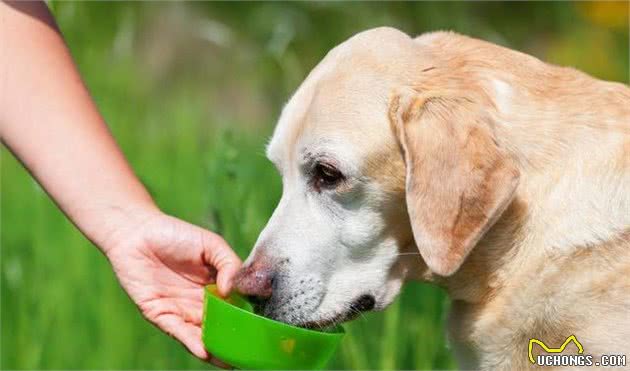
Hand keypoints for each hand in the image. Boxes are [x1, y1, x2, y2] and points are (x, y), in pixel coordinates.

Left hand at [103, 209, 241, 364]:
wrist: (136, 232)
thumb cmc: (175, 234)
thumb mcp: (211, 245)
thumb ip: (229, 264)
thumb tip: (233, 291)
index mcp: (217, 287)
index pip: (236, 308)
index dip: (247, 320)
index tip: (262, 332)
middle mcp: (201, 303)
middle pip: (222, 327)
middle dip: (234, 342)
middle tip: (249, 355)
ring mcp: (182, 311)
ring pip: (203, 336)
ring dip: (216, 350)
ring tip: (230, 362)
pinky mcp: (161, 314)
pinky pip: (179, 332)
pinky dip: (193, 343)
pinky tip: (205, 351)